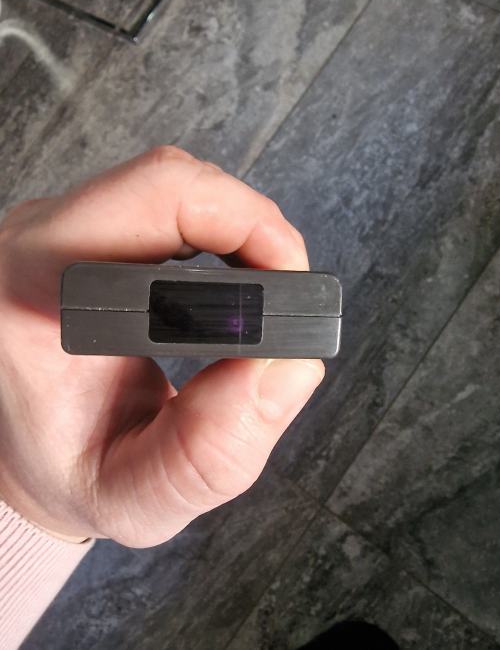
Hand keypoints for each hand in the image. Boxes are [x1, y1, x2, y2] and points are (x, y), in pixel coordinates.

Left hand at [0, 147, 323, 546]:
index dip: (247, 226)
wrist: (23, 457)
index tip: (292, 289)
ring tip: (266, 294)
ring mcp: (60, 230)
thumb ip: (209, 452)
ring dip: (236, 231)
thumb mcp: (132, 496)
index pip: (159, 201)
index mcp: (34, 289)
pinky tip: (229, 284)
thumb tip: (286, 368)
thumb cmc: (64, 476)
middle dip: (253, 229)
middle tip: (290, 296)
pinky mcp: (84, 234)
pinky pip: (163, 206)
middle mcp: (40, 240)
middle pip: (170, 182)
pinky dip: (215, 235)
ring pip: (171, 188)